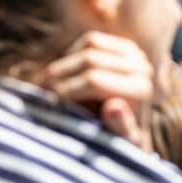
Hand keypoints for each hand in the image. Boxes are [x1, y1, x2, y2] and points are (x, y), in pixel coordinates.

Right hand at [37, 31, 154, 150]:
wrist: (129, 129)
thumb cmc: (119, 141)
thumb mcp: (119, 142)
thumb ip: (119, 126)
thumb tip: (114, 107)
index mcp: (141, 89)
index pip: (93, 80)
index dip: (67, 89)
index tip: (47, 102)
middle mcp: (142, 67)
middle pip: (89, 60)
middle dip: (61, 75)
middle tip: (39, 90)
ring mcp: (135, 53)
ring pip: (88, 47)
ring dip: (65, 64)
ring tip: (47, 84)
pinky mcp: (125, 45)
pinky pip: (91, 40)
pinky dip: (74, 54)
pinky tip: (67, 74)